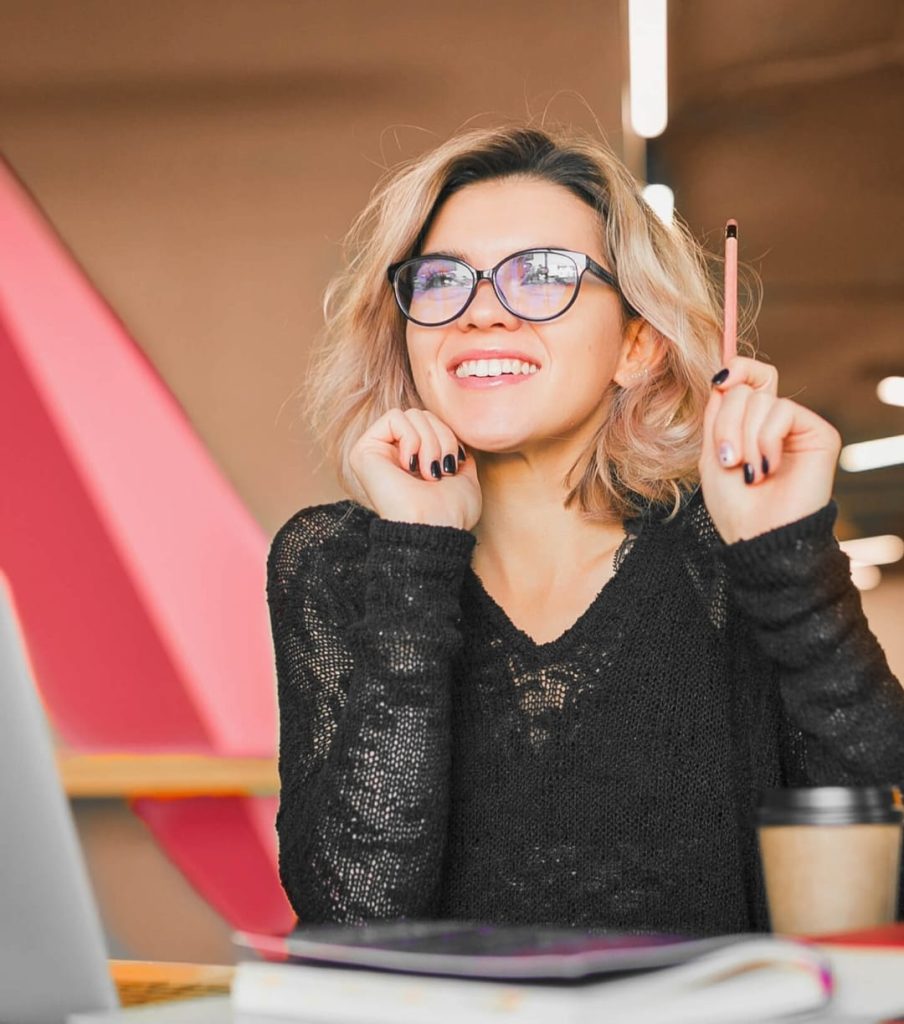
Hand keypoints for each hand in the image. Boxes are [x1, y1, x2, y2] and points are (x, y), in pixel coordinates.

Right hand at [349, 408, 481, 530]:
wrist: (436, 527)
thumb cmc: (452, 512)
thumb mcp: (465, 477)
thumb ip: (457, 453)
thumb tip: (456, 438)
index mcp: (411, 460)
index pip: (433, 421)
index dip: (449, 437)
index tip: (453, 466)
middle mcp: (391, 455)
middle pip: (422, 414)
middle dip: (442, 438)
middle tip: (440, 470)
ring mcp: (375, 452)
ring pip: (411, 414)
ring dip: (429, 442)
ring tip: (427, 472)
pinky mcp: (363, 451)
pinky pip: (394, 418)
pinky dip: (411, 439)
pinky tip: (409, 466)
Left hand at [699, 357, 841, 543]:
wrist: (758, 536)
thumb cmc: (733, 504)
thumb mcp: (712, 453)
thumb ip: (718, 414)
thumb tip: (726, 377)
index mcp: (750, 423)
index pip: (748, 378)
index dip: (736, 370)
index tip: (720, 382)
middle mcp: (776, 421)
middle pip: (747, 389)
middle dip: (727, 425)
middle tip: (729, 460)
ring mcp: (798, 426)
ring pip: (762, 400)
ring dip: (744, 439)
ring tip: (748, 472)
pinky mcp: (820, 433)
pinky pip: (783, 411)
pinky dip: (766, 440)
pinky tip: (768, 468)